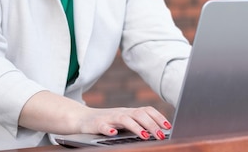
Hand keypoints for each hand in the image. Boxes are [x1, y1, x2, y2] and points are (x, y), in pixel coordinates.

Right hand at [18, 91, 171, 139]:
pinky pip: (102, 126)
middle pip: (138, 114)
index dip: (158, 117)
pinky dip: (108, 129)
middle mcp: (120, 112)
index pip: (146, 110)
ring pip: (124, 119)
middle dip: (151, 125)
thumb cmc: (106, 123)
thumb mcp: (123, 122)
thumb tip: (159, 132)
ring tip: (144, 136)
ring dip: (135, 127)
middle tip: (161, 135)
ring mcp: (108, 118)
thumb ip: (137, 124)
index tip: (168, 127)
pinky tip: (113, 134)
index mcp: (128, 112)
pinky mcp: (95, 125)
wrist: (79, 119)